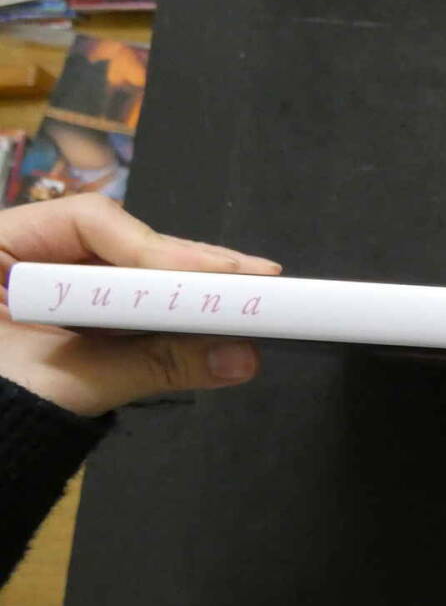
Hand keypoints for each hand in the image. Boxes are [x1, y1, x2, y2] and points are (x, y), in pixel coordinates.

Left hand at [0, 195, 281, 416]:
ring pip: (131, 270)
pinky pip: (129, 302)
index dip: (155, 247)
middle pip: (119, 242)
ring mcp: (52, 285)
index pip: (90, 223)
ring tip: (252, 291)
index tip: (217, 275)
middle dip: (188, 264)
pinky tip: (217, 313)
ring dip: (190, 285)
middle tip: (260, 277)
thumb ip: (153, 364)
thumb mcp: (68, 382)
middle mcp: (24, 252)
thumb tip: (243, 358)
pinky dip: (172, 311)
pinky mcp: (76, 316)